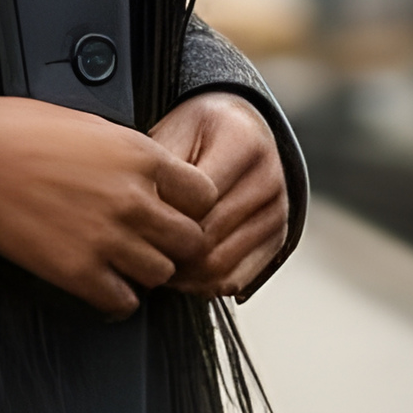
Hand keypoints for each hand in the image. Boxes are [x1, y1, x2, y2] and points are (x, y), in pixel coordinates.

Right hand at [0, 95, 218, 317]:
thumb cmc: (19, 130)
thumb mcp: (90, 124)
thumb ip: (130, 154)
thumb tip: (152, 179)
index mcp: (138, 154)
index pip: (204, 194)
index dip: (193, 205)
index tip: (178, 209)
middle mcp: (131, 198)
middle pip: (191, 241)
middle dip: (176, 242)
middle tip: (155, 240)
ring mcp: (106, 238)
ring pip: (162, 275)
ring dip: (146, 269)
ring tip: (123, 259)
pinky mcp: (77, 271)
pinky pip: (124, 303)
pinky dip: (118, 297)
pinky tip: (102, 281)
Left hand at [148, 91, 288, 297]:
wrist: (241, 130)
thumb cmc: (201, 130)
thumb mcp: (176, 129)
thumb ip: (161, 164)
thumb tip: (137, 206)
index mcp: (243, 143)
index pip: (198, 198)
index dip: (162, 213)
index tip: (135, 218)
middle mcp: (267, 179)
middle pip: (209, 236)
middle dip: (169, 247)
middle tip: (136, 248)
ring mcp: (276, 213)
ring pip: (221, 265)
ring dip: (183, 272)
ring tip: (154, 260)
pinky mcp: (277, 240)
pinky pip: (236, 279)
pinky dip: (204, 284)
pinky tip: (181, 270)